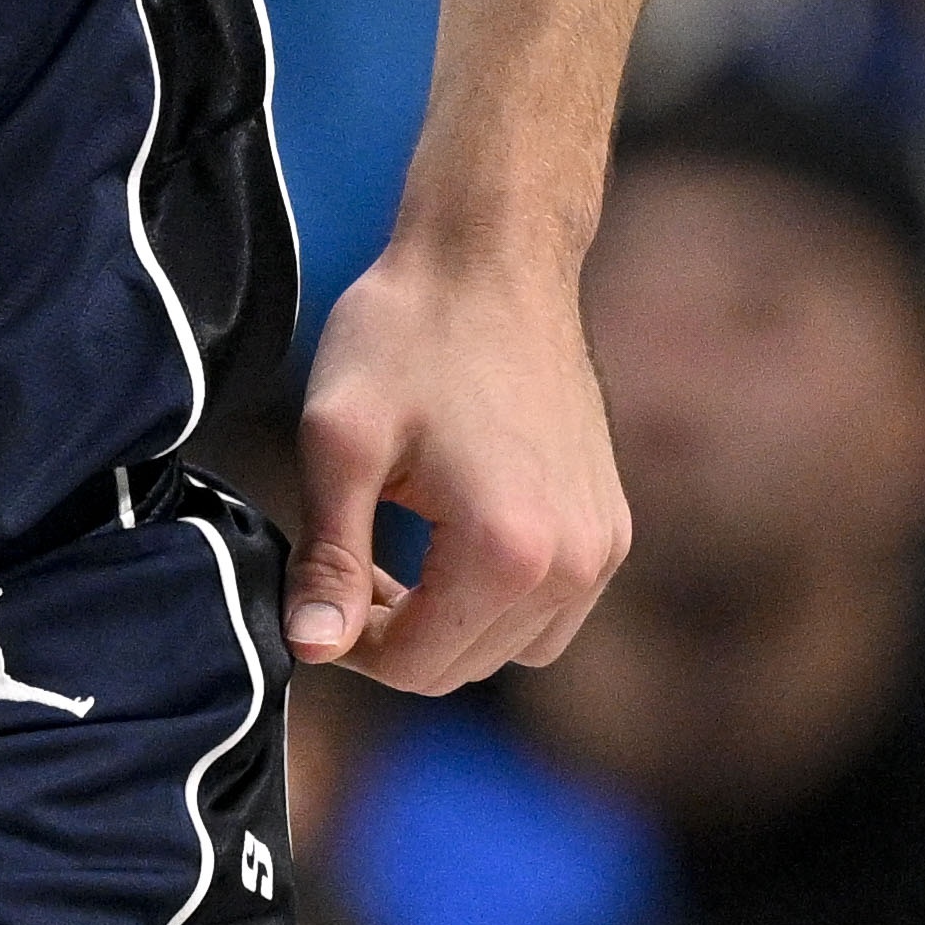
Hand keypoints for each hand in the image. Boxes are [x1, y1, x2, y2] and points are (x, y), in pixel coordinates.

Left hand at [285, 242, 630, 685]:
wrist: (492, 259)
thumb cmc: (407, 335)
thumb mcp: (341, 443)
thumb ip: (328, 558)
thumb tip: (312, 651)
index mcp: (508, 551)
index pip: (415, 665)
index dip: (348, 640)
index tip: (317, 583)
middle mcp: (575, 564)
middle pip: (463, 666)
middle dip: (395, 633)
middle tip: (347, 562)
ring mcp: (604, 546)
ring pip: (512, 648)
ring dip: (448, 624)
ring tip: (397, 551)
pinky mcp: (612, 524)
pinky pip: (552, 610)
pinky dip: (497, 600)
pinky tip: (451, 537)